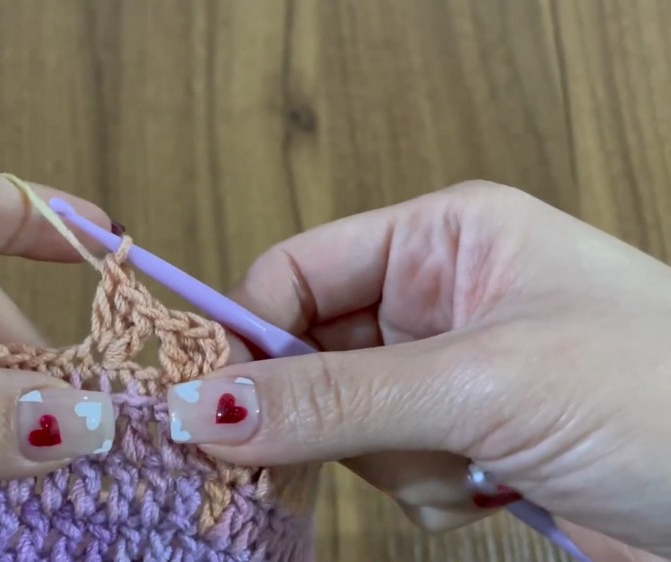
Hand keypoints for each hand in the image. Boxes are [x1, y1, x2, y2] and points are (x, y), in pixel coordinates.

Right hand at [166, 181, 670, 560]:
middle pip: (314, 353)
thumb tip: (206, 407)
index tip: (214, 404)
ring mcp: (454, 372)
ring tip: (470, 466)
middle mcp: (442, 296)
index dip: (250, 335)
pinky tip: (494, 489)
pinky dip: (426, 492)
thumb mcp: (484, 382)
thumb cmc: (660, 395)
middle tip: (358, 448)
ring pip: (347, 421)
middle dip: (329, 413)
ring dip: (392, 461)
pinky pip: (392, 468)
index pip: (298, 272)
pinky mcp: (471, 439)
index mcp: (445, 239)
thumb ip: (336, 396)